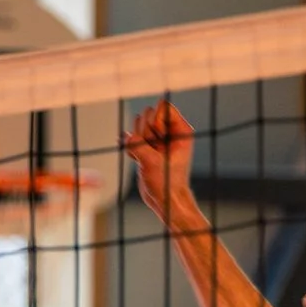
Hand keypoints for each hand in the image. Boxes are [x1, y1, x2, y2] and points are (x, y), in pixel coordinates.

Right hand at [124, 99, 196, 218]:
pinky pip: (132, 136)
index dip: (156, 121)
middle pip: (148, 113)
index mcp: (181, 130)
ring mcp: (158, 139)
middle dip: (145, 132)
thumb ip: (137, 145)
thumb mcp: (152, 162)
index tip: (160, 140)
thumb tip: (125, 136)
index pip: (163, 107)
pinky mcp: (147, 146)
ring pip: (139, 124)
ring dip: (137, 140)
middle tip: (154, 151)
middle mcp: (170, 132)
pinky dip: (131, 148)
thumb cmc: (167, 182)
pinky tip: (138, 160)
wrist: (164, 199)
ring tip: (146, 157)